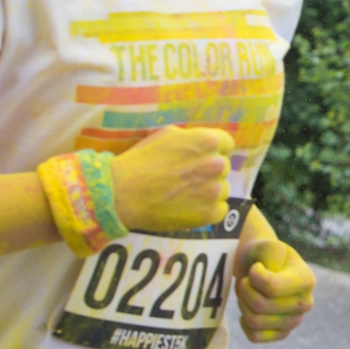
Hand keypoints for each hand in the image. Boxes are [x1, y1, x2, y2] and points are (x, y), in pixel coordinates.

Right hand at [109, 125, 232, 232]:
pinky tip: (189, 207)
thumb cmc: (141, 161)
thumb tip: (205, 144)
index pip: (226, 144)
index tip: (200, 157)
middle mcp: (216, 164)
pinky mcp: (210, 213)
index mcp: (207, 141)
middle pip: (223, 166)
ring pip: (222, 189)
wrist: (123, 194)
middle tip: (186, 177)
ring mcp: (215, 191)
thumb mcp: (167, 135)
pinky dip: (208, 210)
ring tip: (184, 194)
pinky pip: (220, 209)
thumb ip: (192, 138)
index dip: (212, 150)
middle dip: (208, 170)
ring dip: (209, 190)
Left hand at [234, 238, 314, 342]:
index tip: (256, 267)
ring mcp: (294, 321)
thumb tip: (271, 271)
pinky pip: (255, 336)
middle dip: (244, 289)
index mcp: (306, 281)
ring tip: (247, 292)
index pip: (272, 288)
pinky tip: (248, 309)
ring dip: (243, 304)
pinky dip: (245, 322)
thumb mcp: (267, 244)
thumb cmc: (263, 255)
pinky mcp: (282, 334)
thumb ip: (270, 251)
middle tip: (246, 280)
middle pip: (260, 306)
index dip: (254, 276)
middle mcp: (305, 303)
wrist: (260, 266)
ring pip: (254, 321)